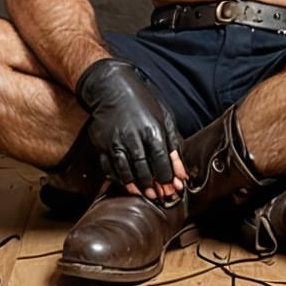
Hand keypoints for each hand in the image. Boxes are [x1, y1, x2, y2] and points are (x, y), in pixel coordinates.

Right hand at [75, 58, 186, 200]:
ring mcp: (115, 143)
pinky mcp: (102, 146)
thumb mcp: (164, 118)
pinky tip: (129, 183)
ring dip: (137, 186)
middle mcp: (133, 139)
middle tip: (161, 197)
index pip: (162, 163)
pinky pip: (110, 169)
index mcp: (152, 131)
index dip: (168, 179)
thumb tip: (183, 172)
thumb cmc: (142, 102)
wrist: (112, 88)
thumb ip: (174, 145)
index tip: (174, 188)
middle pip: (144, 171)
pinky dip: (119, 179)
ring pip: (126, 173)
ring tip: (146, 194)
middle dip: (154, 187)